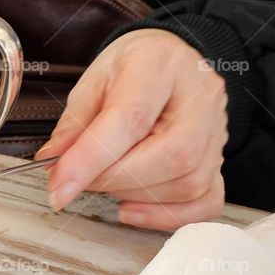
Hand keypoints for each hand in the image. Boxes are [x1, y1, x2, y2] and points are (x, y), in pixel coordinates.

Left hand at [39, 29, 227, 229]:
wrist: (166, 59)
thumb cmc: (130, 68)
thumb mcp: (92, 82)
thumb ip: (74, 125)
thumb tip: (54, 163)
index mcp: (159, 65)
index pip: (130, 119)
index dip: (91, 159)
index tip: (59, 187)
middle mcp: (200, 97)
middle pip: (169, 155)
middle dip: (114, 180)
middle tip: (81, 179)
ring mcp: (217, 130)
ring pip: (187, 183)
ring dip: (134, 196)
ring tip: (106, 181)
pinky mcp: (221, 159)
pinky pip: (206, 202)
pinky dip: (166, 216)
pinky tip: (133, 209)